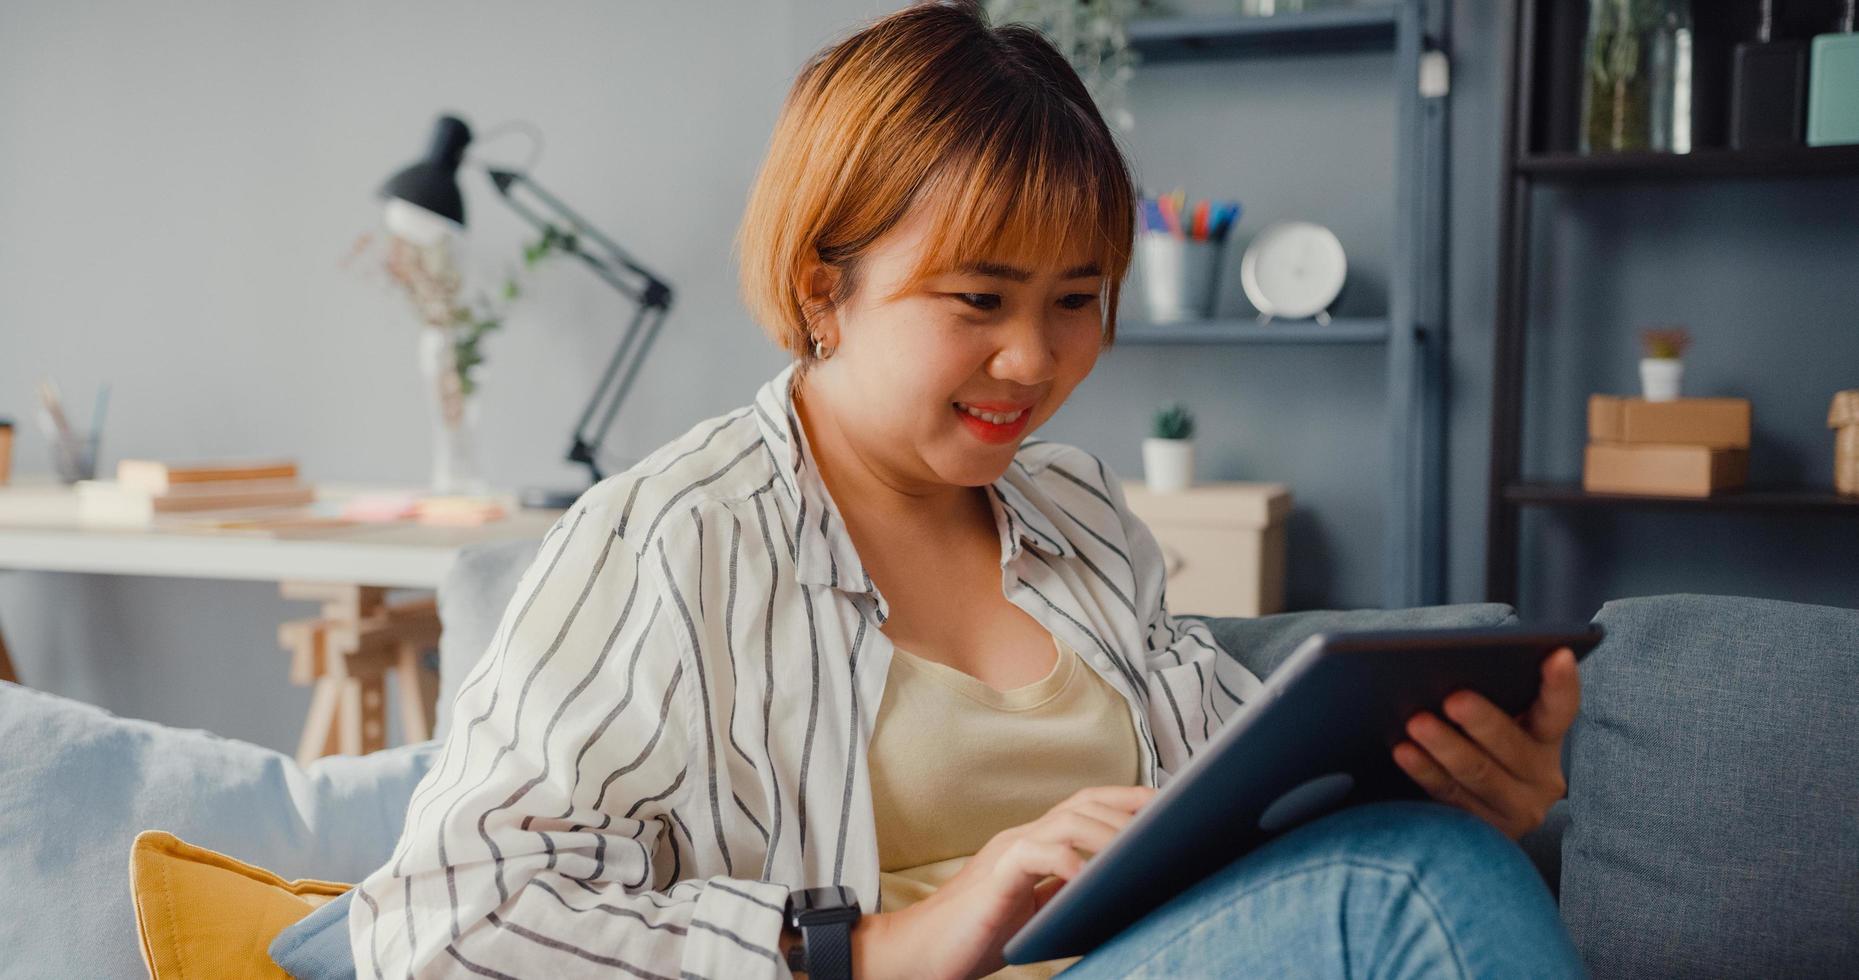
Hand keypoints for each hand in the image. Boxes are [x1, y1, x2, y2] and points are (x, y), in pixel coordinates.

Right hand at [857, 784, 1156, 979]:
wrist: (922, 952)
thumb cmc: (978, 934)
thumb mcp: (1035, 912)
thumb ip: (1067, 892)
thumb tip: (1118, 890)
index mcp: (1035, 842)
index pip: (1086, 806)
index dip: (1127, 801)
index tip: (1168, 810)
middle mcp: (1023, 836)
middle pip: (1084, 802)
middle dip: (1130, 809)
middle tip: (1169, 824)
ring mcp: (1008, 850)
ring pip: (1067, 821)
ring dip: (1109, 834)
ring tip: (1140, 853)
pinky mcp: (996, 874)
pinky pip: (1038, 853)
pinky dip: (1068, 860)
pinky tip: (1092, 876)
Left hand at [1392, 647, 1579, 839]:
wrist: (1474, 810)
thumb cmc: (1477, 742)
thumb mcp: (1497, 722)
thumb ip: (1490, 698)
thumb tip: (1449, 667)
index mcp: (1547, 737)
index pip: (1561, 709)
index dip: (1561, 684)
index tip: (1557, 654)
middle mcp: (1542, 775)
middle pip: (1513, 746)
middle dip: (1483, 721)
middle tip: (1454, 699)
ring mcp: (1517, 808)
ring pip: (1479, 773)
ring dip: (1446, 746)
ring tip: (1416, 722)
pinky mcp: (1486, 830)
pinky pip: (1451, 796)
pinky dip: (1425, 771)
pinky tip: (1405, 751)